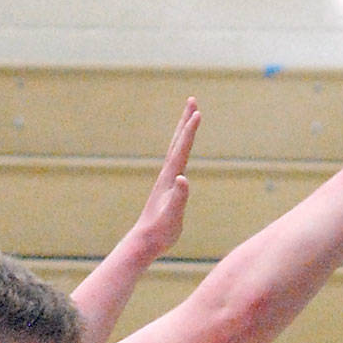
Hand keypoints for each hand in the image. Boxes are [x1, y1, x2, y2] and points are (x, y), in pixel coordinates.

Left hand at [132, 98, 200, 258]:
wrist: (144, 242)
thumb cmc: (160, 232)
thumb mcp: (172, 216)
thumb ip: (179, 197)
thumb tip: (184, 179)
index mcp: (170, 178)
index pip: (182, 149)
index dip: (190, 131)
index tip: (197, 112)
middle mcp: (167, 175)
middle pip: (177, 142)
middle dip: (185, 121)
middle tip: (192, 100)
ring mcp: (166, 181)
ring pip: (176, 150)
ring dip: (182, 132)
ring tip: (189, 119)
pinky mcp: (167, 189)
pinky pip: (176, 162)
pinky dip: (181, 150)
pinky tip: (182, 151)